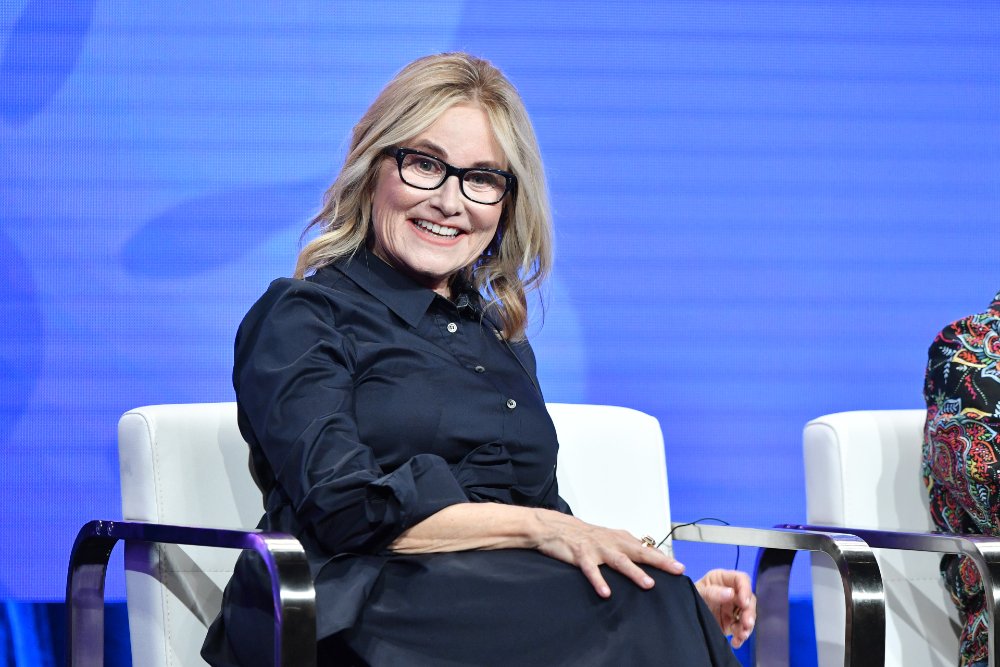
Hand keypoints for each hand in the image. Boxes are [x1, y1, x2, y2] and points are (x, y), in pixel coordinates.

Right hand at [531, 509, 684, 597]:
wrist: (556, 527)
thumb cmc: (585, 536)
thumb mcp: (610, 539)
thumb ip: (627, 548)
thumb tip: (649, 558)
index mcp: (620, 538)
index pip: (646, 549)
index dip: (663, 558)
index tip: (680, 568)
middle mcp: (612, 542)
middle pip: (639, 552)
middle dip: (659, 561)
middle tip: (676, 570)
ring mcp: (597, 549)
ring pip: (619, 560)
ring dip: (635, 572)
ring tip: (648, 584)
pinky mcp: (581, 555)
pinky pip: (591, 570)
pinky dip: (599, 580)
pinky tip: (606, 593)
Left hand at [695, 569, 755, 647]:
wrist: (683, 615)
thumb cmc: (689, 596)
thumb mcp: (698, 592)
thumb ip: (713, 592)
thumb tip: (731, 593)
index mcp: (723, 579)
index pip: (741, 579)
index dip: (746, 590)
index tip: (744, 603)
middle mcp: (731, 592)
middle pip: (749, 599)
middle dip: (749, 612)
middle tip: (746, 623)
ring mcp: (732, 608)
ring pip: (748, 615)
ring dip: (747, 626)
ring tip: (741, 635)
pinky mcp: (731, 622)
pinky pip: (741, 629)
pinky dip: (740, 636)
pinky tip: (735, 641)